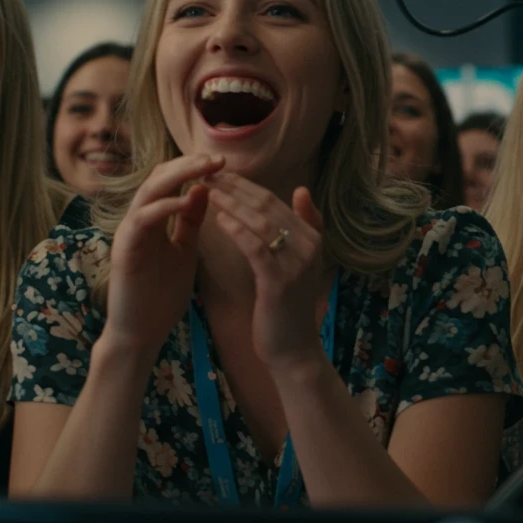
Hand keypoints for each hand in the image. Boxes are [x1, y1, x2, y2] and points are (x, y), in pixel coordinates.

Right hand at [102, 154, 224, 356]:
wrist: (141, 333)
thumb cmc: (161, 295)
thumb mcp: (184, 250)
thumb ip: (191, 220)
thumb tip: (205, 187)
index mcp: (153, 219)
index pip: (169, 179)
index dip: (194, 167)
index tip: (223, 161)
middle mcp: (137, 220)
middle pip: (158, 177)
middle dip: (188, 164)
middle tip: (217, 158)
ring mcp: (128, 232)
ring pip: (149, 190)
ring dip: (178, 176)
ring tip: (206, 168)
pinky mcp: (124, 249)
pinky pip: (142, 218)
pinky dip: (165, 206)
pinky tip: (188, 201)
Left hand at [205, 173, 327, 372]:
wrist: (293, 349)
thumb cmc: (288, 306)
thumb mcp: (299, 262)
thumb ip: (302, 226)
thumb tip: (302, 189)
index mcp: (313, 237)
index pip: (276, 201)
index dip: (247, 185)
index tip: (222, 173)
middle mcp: (309, 246)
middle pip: (268, 206)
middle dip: (237, 188)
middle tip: (209, 173)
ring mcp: (296, 264)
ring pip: (261, 222)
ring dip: (233, 203)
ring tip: (209, 190)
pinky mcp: (279, 281)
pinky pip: (255, 248)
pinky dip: (237, 230)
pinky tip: (218, 220)